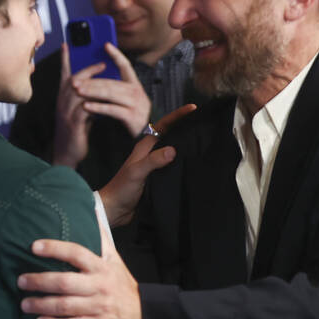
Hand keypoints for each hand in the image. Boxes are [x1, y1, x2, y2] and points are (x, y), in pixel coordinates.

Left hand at [19, 209, 143, 318]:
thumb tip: (92, 207)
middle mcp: (99, 286)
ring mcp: (99, 307)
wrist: (145, 316)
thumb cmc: (122, 285)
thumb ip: (101, 237)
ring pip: (65, 306)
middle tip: (20, 281)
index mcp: (101, 267)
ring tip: (24, 304)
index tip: (34, 246)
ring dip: (41, 305)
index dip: (55, 248)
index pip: (76, 253)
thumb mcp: (115, 260)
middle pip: (65, 282)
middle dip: (39, 281)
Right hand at [52, 43, 103, 167]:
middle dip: (88, 69)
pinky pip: (85, 108)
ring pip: (79, 92)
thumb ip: (85, 100)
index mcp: (62, 99)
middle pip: (73, 80)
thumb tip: (98, 87)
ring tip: (107, 78)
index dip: (64, 60)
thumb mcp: (79, 113)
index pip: (63, 75)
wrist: (67, 154)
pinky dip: (95, 102)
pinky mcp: (73, 124)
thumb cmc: (75, 133)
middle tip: (103, 64)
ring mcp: (66, 114)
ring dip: (94, 83)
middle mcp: (61, 104)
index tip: (66, 45)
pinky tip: (105, 99)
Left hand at [72, 43, 152, 136]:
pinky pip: (112, 109)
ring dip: (92, 92)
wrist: (145, 136)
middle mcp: (136, 92)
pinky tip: (87, 106)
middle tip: (74, 81)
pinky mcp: (132, 117)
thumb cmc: (131, 116)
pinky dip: (98, 107)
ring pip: (110, 94)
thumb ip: (114, 88)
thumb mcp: (126, 99)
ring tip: (78, 91)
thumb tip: (94, 78)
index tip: (105, 45)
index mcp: (134, 85)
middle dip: (91, 81)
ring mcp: (135, 104)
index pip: (126, 66)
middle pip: (111, 82)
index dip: (116, 55)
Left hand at [98, 103, 197, 226]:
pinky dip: (183, 162)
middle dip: (185, 127)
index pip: (163, 126)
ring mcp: (154, 165)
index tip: (193, 108)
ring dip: (186, 145)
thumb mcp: (137, 173)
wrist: (114, 210)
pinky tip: (194, 163)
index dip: (177, 116)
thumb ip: (153, 161)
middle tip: (204, 122)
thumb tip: (173, 150)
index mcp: (144, 147)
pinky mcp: (158, 178)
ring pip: (173, 150)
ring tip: (204, 139)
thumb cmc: (121, 189)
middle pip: (171, 135)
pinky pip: (173, 166)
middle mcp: (150, 153)